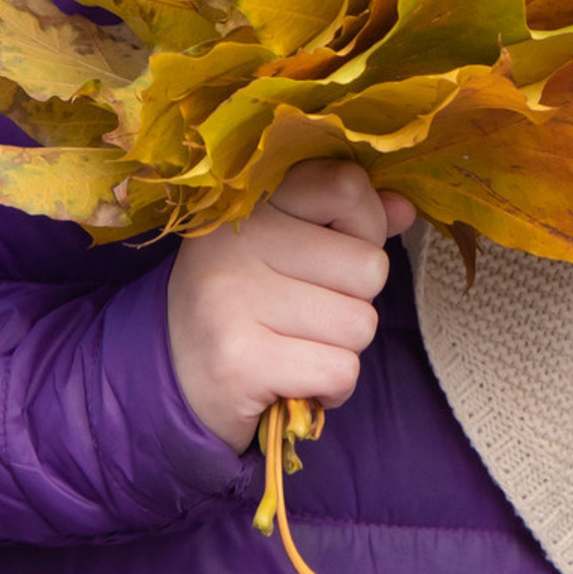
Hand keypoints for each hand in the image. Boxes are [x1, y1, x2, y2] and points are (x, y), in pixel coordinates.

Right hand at [167, 161, 413, 451]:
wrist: (167, 378)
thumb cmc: (243, 302)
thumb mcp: (285, 244)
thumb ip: (346, 221)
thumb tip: (406, 207)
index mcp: (252, 201)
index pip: (345, 185)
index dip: (366, 222)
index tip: (339, 246)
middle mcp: (238, 242)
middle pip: (369, 266)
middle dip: (354, 300)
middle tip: (307, 312)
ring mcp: (234, 300)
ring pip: (360, 324)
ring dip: (342, 347)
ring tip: (297, 346)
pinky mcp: (239, 362)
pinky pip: (340, 371)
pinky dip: (331, 388)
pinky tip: (296, 381)